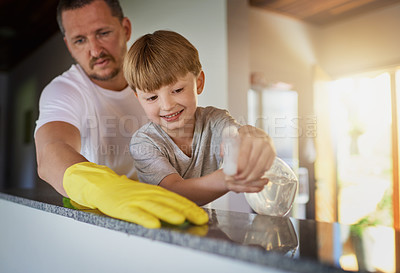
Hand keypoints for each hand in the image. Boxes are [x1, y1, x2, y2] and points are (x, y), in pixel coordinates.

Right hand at [63, 162, 208, 228]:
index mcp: (154, 190)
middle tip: (201, 219)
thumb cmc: (124, 191)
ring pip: (156, 207)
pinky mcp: (122, 207)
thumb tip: (179, 209)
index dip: (190, 207)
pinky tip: (154, 224)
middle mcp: (147, 194)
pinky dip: (145, 219)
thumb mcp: (145, 193)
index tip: (202, 215)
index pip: (176, 198)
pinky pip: (136, 214)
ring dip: (169, 213)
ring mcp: (135, 200)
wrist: (100, 184)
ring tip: (182, 219)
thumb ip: (160, 199)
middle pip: (170, 202)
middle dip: (187, 211)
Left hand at [230, 125, 275, 189]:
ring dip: (253, 176)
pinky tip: (254, 176)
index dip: (240, 166)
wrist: (256, 131)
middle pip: (253, 162)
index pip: (244, 154)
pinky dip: (260, 173)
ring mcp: (269, 147)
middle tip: (239, 179)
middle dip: (246, 174)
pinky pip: (267, 166)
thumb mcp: (233, 137)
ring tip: (246, 181)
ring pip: (261, 166)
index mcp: (249, 137)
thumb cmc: (243, 136)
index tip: (236, 174)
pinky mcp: (273, 153)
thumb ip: (226, 145)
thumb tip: (223, 155)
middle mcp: (260, 141)